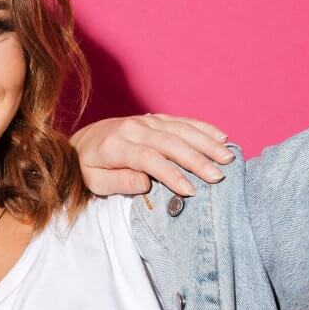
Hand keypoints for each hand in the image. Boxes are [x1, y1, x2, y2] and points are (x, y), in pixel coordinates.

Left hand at [71, 113, 235, 196]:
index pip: (148, 158)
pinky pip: (182, 121)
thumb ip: (119, 181)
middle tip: (218, 176)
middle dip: (196, 159)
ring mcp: (146, 120)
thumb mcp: (94, 181)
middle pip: (170, 142)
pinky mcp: (154, 118)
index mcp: (117, 145)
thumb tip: (146, 184)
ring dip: (206, 142)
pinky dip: (203, 128)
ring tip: (228, 156)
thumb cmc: (88, 167)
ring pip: (180, 129)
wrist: (80, 141)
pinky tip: (222, 137)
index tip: (190, 190)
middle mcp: (133, 128)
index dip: (170, 173)